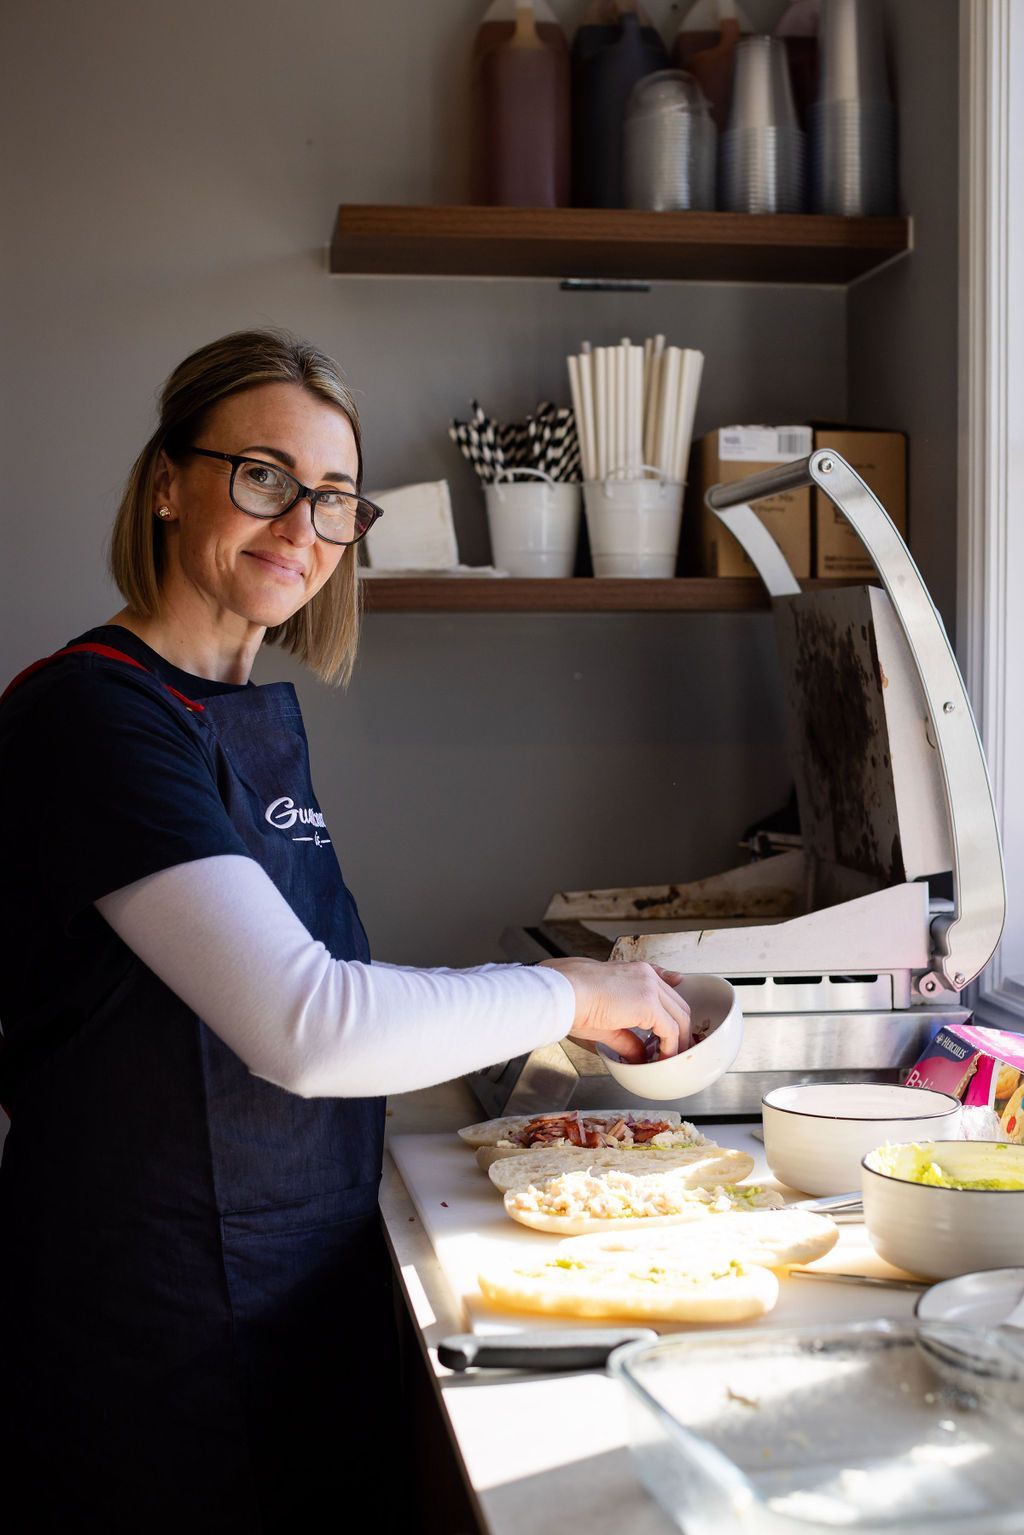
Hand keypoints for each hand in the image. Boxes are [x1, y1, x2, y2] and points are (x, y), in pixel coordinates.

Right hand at [538, 958, 690, 1062]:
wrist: (562, 994)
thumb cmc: (571, 1000)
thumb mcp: (606, 1020)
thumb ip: (628, 1037)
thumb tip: (638, 1055)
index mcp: (633, 971)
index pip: (663, 986)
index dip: (671, 1009)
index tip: (676, 1023)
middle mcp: (645, 975)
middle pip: (676, 1004)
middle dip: (679, 1029)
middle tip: (673, 1049)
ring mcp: (649, 987)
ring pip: (680, 1016)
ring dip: (678, 1040)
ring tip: (670, 1058)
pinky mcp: (649, 1004)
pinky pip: (671, 1029)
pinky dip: (671, 1047)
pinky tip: (663, 1058)